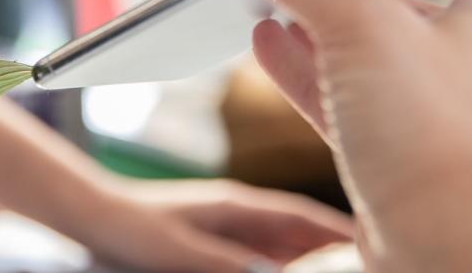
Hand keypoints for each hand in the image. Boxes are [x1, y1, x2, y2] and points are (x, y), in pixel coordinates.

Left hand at [73, 177, 352, 271]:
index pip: (304, 216)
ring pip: (284, 244)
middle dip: (337, 245)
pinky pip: (262, 255)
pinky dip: (285, 265)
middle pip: (302, 231)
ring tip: (345, 269)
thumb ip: (227, 265)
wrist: (93, 217)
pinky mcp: (214, 242)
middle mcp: (239, 213)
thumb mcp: (181, 252)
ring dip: (312, 257)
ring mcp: (228, 226)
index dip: (342, 229)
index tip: (377, 240)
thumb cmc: (131, 226)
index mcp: (237, 206)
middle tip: (375, 262)